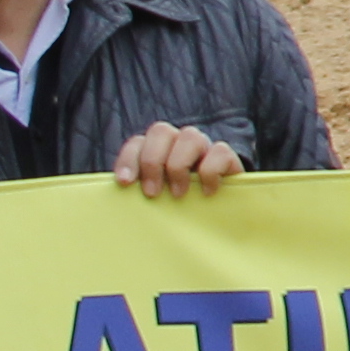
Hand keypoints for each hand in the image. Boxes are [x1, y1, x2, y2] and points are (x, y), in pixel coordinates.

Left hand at [111, 123, 246, 200]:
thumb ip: (140, 191)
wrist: (220, 219)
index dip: (128, 159)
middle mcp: (179, 143)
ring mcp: (204, 148)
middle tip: (152, 193)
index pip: (138, 142)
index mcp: (157, 151)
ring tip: (178, 194)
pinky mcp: (228, 158)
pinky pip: (219, 151)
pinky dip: (210, 172)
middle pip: (161, 131)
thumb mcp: (155, 200)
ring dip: (178, 165)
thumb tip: (121, 191)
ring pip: (190, 136)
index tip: (125, 183)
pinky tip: (206, 192)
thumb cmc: (179, 210)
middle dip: (152, 161)